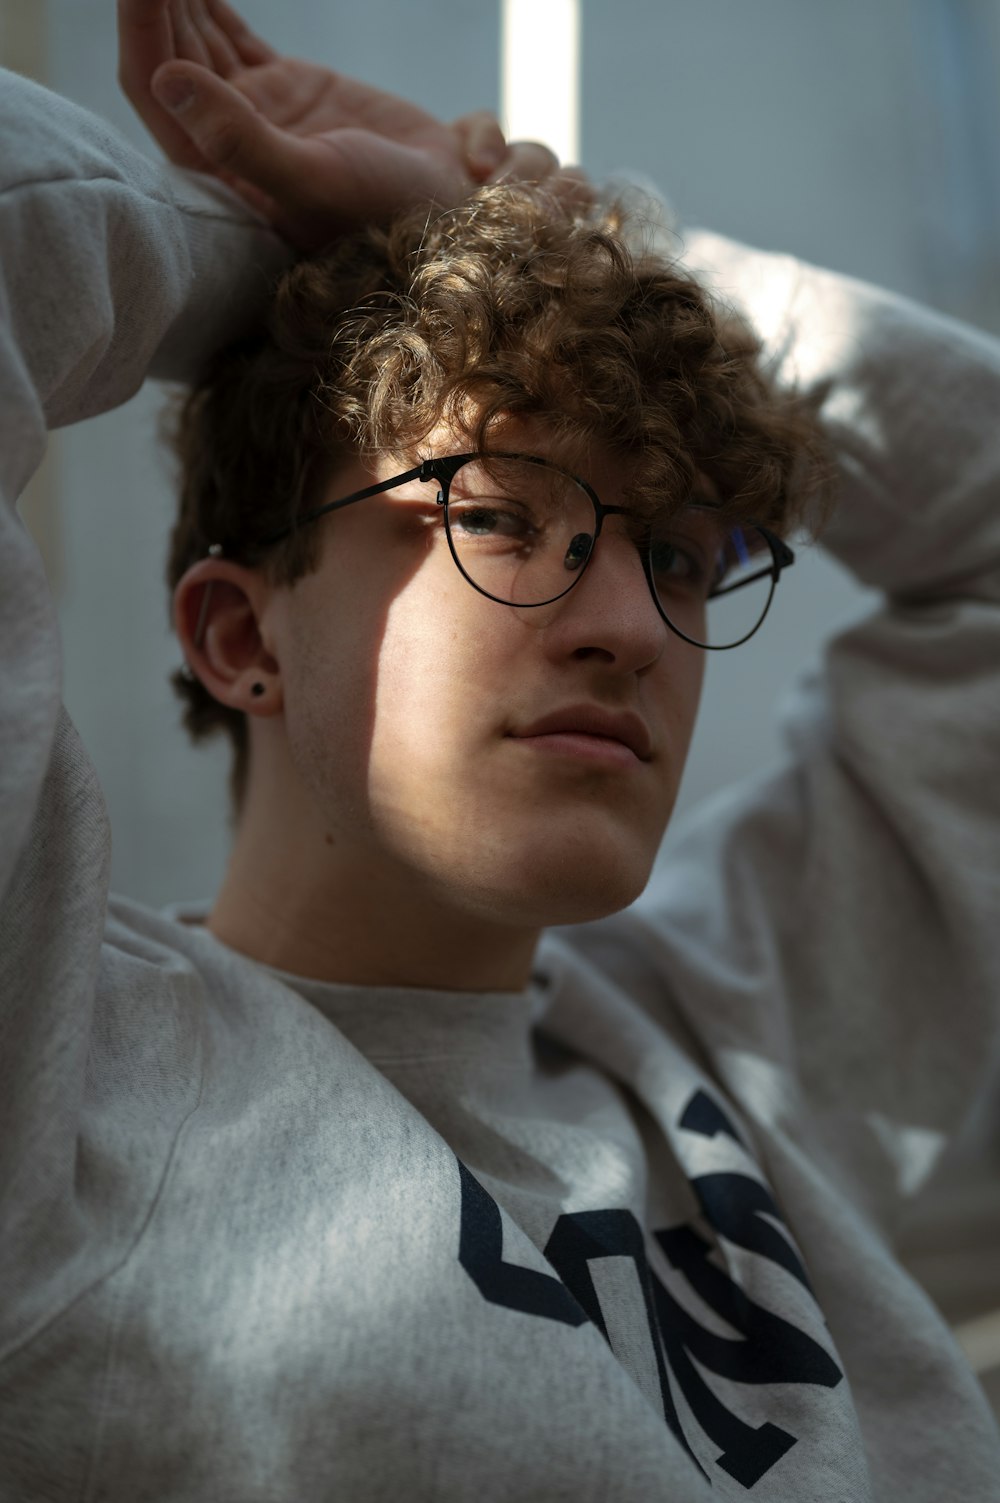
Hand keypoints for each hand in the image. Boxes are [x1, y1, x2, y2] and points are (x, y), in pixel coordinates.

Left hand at [117, 0, 564, 250]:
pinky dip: (211, 0)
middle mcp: (225, 139)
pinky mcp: (285, 88)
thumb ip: (239, 141)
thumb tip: (166, 78)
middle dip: (154, 1)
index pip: (155, 86)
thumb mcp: (312, 180)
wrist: (448, 206)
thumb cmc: (383, 211)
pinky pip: (231, 34)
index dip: (141, 26)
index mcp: (219, 170)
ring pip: (195, 38)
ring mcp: (254, 110)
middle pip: (168, 53)